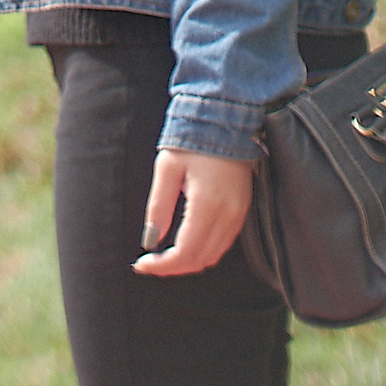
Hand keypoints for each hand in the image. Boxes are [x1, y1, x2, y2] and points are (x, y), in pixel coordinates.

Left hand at [133, 149, 253, 276]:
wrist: (224, 118)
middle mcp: (228, 215)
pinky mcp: (243, 210)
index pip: (185, 253)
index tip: (141, 264)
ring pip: (213, 256)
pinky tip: (185, 244)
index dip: (162, 266)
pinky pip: (223, 243)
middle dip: (173, 267)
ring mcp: (239, 213)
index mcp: (207, 205)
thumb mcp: (167, 168)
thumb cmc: (191, 139)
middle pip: (200, 260)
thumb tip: (150, 240)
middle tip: (149, 263)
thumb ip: (159, 206)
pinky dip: (204, 251)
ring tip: (163, 256)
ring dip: (188, 262)